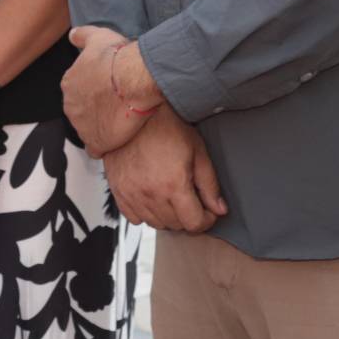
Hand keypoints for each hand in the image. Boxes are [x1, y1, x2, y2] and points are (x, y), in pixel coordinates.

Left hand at [64, 26, 156, 156]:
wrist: (134, 79)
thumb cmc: (117, 57)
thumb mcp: (98, 36)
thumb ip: (82, 35)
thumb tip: (72, 35)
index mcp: (69, 83)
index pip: (78, 90)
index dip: (95, 90)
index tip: (110, 88)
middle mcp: (70, 106)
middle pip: (82, 111)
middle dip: (97, 109)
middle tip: (118, 104)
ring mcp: (81, 126)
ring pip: (89, 129)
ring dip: (102, 126)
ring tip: (122, 121)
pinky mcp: (95, 141)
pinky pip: (95, 148)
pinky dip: (104, 145)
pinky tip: (118, 139)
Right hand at [103, 107, 226, 232]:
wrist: (135, 113)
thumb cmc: (166, 126)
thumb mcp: (197, 151)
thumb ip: (210, 184)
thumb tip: (219, 208)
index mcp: (173, 185)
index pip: (194, 223)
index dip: (207, 220)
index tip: (209, 212)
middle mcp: (150, 194)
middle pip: (175, 225)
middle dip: (189, 217)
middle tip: (192, 199)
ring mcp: (132, 194)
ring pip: (155, 224)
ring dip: (168, 217)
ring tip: (173, 197)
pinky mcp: (118, 191)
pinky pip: (134, 218)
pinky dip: (146, 214)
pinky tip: (153, 198)